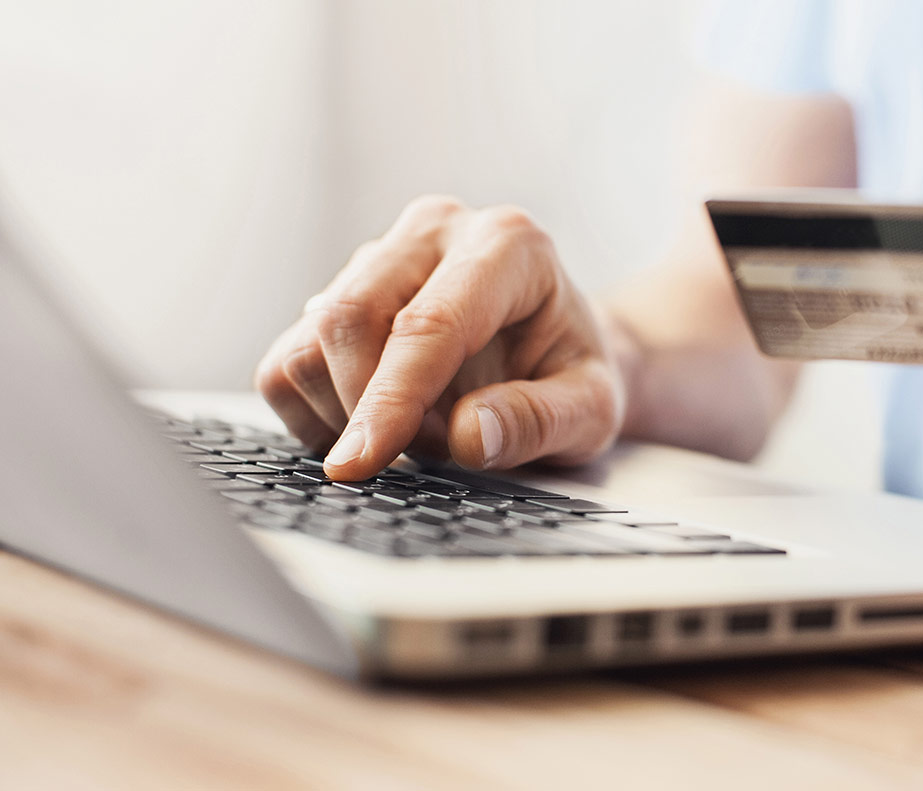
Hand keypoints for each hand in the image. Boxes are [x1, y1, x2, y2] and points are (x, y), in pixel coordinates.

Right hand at [255, 196, 624, 479]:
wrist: (556, 353)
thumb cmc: (574, 375)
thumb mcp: (592, 411)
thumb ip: (541, 421)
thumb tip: (468, 434)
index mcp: (509, 244)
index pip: (429, 323)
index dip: (390, 398)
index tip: (360, 463)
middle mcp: (436, 231)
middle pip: (350, 317)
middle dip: (367, 408)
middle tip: (425, 452)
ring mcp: (379, 255)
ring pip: (310, 340)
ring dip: (347, 413)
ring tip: (418, 431)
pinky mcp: (336, 290)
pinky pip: (287, 362)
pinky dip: (317, 413)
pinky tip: (376, 423)